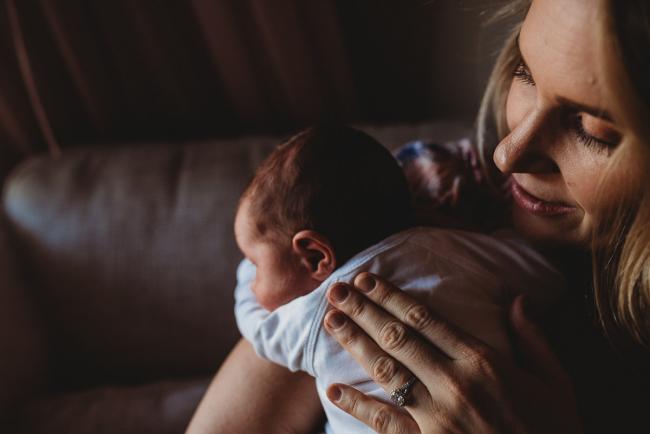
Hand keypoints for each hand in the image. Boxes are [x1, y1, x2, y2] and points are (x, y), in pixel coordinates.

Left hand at [322, 273, 582, 433]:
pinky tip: (333, 389)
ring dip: (354, 343)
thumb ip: (532, 338)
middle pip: (398, 338)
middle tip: (337, 290)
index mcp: (483, 362)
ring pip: (386, 371)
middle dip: (363, 310)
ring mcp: (437, 417)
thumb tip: (518, 298)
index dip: (391, 296)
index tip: (367, 279)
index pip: (425, 319)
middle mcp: (454, 383)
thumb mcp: (555, 381)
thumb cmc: (554, 430)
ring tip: (331, 321)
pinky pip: (385, 422)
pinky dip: (357, 405)